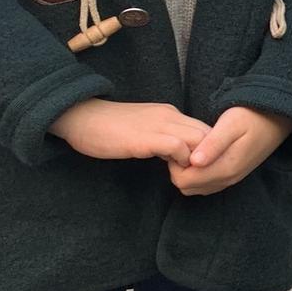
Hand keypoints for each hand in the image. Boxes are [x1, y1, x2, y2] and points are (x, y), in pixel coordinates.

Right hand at [49, 99, 208, 162]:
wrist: (80, 117)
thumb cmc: (108, 128)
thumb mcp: (144, 129)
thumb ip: (163, 139)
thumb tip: (180, 156)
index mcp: (169, 114)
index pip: (206, 129)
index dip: (211, 150)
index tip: (202, 167)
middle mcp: (169, 116)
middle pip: (209, 134)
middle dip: (211, 158)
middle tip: (200, 176)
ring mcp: (157, 126)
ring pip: (199, 139)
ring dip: (198, 161)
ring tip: (187, 176)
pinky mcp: (144, 139)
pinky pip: (177, 147)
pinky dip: (181, 162)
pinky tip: (170, 173)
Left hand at [167, 106, 291, 196]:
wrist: (276, 120)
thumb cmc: (251, 117)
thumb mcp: (230, 124)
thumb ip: (212, 144)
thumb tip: (193, 161)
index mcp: (225, 167)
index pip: (184, 180)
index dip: (175, 164)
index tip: (179, 145)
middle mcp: (227, 179)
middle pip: (186, 187)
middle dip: (178, 169)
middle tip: (183, 146)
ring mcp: (230, 179)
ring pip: (194, 187)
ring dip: (186, 172)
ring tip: (191, 149)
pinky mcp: (231, 176)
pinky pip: (205, 184)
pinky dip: (196, 173)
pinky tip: (200, 154)